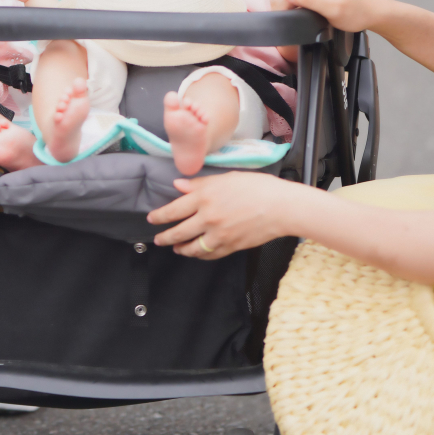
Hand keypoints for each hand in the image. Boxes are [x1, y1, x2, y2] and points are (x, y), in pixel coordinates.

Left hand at [147, 172, 292, 258]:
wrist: (281, 207)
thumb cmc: (257, 187)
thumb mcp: (226, 178)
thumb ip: (199, 184)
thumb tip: (178, 185)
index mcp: (205, 197)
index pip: (174, 210)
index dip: (160, 216)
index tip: (152, 219)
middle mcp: (208, 218)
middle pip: (179, 232)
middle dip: (165, 237)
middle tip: (158, 239)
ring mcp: (219, 235)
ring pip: (192, 248)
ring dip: (181, 249)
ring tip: (176, 248)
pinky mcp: (230, 247)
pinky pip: (209, 255)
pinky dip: (200, 255)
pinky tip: (197, 253)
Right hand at [271, 0, 373, 32]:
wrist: (371, 9)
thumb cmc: (356, 12)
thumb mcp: (333, 10)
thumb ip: (308, 0)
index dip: (283, 12)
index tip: (294, 23)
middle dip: (286, 9)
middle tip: (302, 21)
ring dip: (290, 6)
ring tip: (305, 16)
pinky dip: (296, 3)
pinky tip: (304, 10)